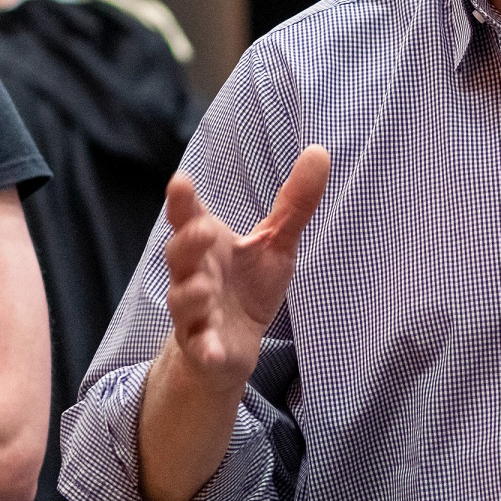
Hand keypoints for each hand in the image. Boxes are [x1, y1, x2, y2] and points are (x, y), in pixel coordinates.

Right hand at [160, 147, 330, 389]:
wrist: (232, 346)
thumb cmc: (249, 287)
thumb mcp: (277, 243)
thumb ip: (294, 203)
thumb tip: (321, 151)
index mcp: (208, 245)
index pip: (189, 218)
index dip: (182, 201)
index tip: (180, 182)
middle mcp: (194, 274)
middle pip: (180, 256)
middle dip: (187, 242)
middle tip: (202, 230)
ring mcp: (194, 312)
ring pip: (184, 301)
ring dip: (192, 294)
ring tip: (206, 286)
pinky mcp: (203, 346)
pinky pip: (199, 346)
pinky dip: (204, 346)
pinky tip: (211, 349)